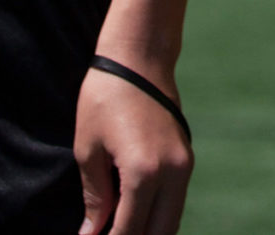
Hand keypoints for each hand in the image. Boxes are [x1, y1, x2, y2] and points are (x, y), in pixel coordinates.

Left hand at [77, 62, 194, 234]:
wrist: (139, 58)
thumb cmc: (105, 98)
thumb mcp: (88, 149)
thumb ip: (95, 197)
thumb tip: (91, 233)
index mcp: (143, 172)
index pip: (128, 230)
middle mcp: (171, 173)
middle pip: (158, 234)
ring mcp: (184, 166)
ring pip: (171, 222)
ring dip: (148, 232)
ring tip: (118, 229)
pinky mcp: (186, 158)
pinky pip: (174, 202)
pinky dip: (157, 216)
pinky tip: (133, 215)